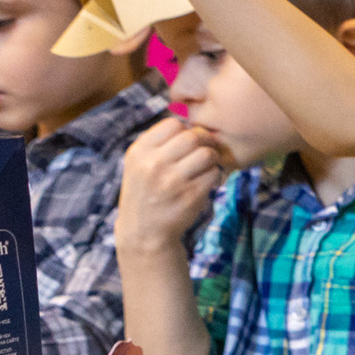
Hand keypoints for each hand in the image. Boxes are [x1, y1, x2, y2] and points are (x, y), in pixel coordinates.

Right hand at [116, 117, 225, 253]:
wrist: (143, 231)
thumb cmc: (146, 192)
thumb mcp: (139, 164)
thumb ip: (158, 143)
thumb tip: (190, 122)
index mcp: (139, 152)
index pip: (172, 124)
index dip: (186, 129)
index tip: (190, 139)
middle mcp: (153, 164)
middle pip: (193, 136)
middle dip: (206, 140)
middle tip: (208, 149)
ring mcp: (172, 180)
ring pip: (207, 154)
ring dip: (213, 158)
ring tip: (208, 166)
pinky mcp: (190, 196)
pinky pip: (214, 174)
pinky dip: (215, 176)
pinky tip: (207, 182)